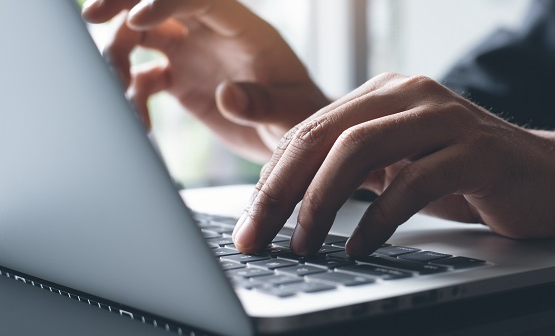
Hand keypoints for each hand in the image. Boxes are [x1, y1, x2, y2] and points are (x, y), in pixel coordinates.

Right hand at [82, 0, 328, 161]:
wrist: (294, 135)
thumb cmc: (302, 116)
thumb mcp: (292, 111)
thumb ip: (262, 103)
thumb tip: (228, 94)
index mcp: (243, 28)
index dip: (165, 1)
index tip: (137, 18)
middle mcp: (212, 34)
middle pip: (159, 3)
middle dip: (122, 3)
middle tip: (91, 17)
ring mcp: (193, 54)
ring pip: (140, 35)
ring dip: (117, 55)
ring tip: (117, 91)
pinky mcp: (180, 80)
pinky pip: (142, 76)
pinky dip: (130, 95)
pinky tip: (139, 123)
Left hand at [232, 72, 554, 255]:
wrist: (552, 177)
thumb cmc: (469, 176)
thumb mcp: (400, 167)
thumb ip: (353, 170)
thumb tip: (286, 202)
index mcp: (386, 94)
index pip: (310, 129)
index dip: (271, 177)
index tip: (249, 223)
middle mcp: (411, 94)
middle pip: (326, 135)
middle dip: (281, 191)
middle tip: (256, 236)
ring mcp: (446, 118)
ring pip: (361, 149)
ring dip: (322, 202)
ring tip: (304, 244)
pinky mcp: (477, 150)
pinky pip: (414, 181)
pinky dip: (379, 218)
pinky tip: (360, 246)